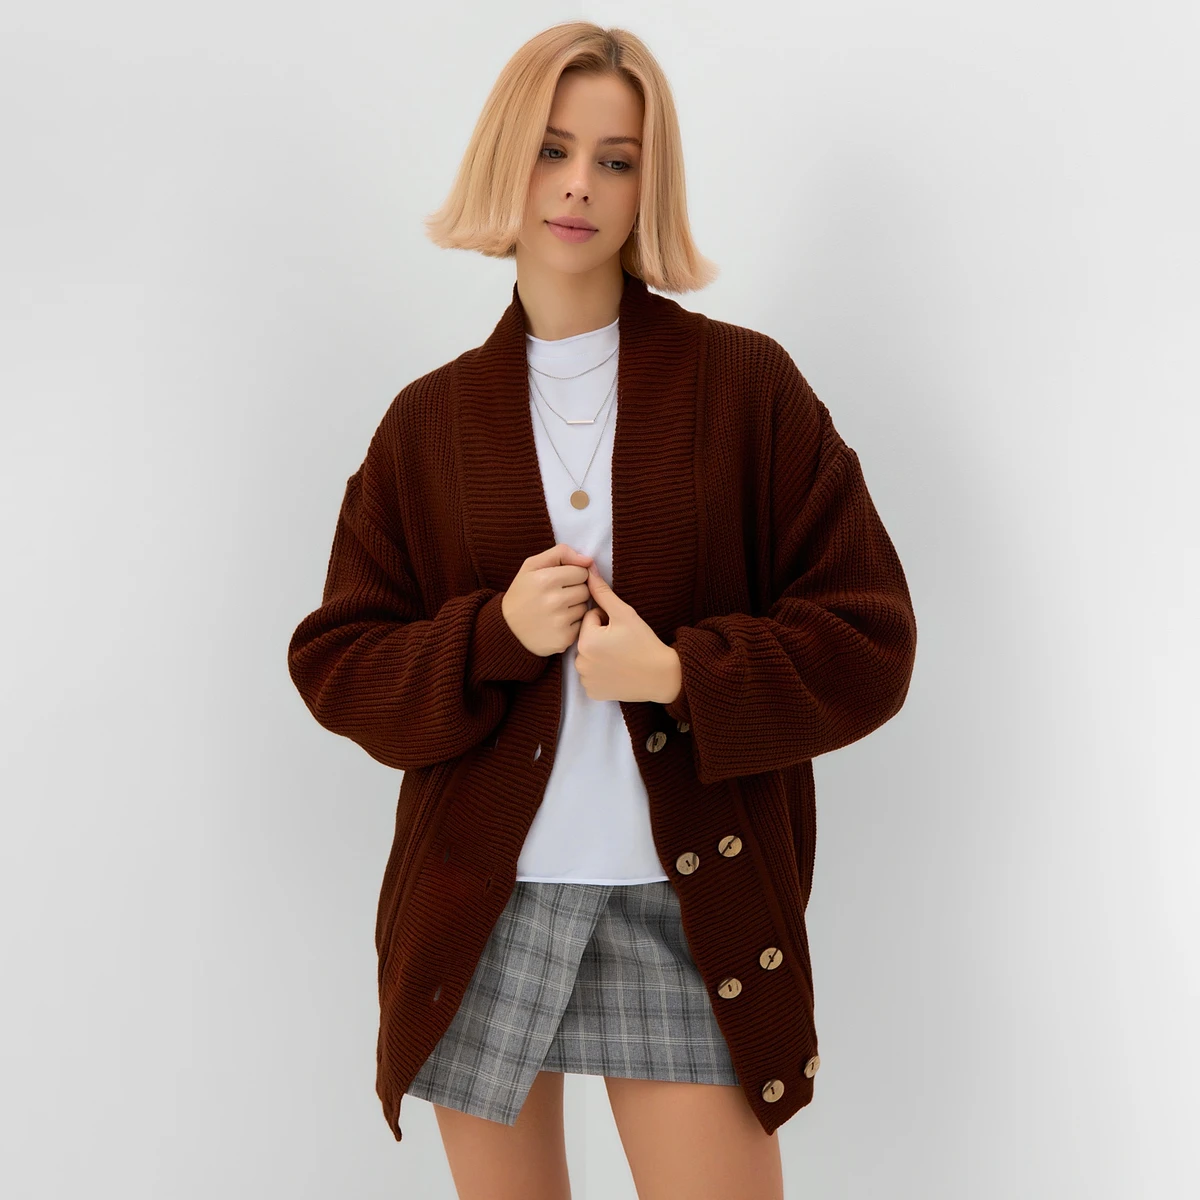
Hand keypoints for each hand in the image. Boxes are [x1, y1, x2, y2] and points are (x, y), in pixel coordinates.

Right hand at [501, 544, 594, 656]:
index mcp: (545, 579)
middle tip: (556, 596)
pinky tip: (557, 623)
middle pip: (586, 590)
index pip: (581, 572)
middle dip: (574, 591)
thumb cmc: (523, 593)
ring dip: (574, 607)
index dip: (572, 575)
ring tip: (555, 610)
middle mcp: (553, 601)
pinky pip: (582, 625)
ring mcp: (559, 622)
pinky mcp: (564, 638)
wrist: (507, 628)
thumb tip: (589, 560)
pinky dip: (572, 624)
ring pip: (585, 608)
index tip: (559, 581)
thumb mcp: (532, 565)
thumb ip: (561, 553)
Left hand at [575, 564, 678, 702]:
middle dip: (601, 636)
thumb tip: (588, 570)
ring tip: (621, 656)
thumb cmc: (644, 643)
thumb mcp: (625, 614)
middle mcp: (580, 663)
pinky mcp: (592, 692)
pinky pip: (590, 675)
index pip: (590, 618)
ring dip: (599, 653)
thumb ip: (603, 593)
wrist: (661, 676)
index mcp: (586, 642)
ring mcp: (585, 680)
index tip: (622, 630)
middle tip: (622, 644)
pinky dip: (601, 672)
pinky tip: (617, 671)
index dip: (607, 620)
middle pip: (586, 637)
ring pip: (588, 655)